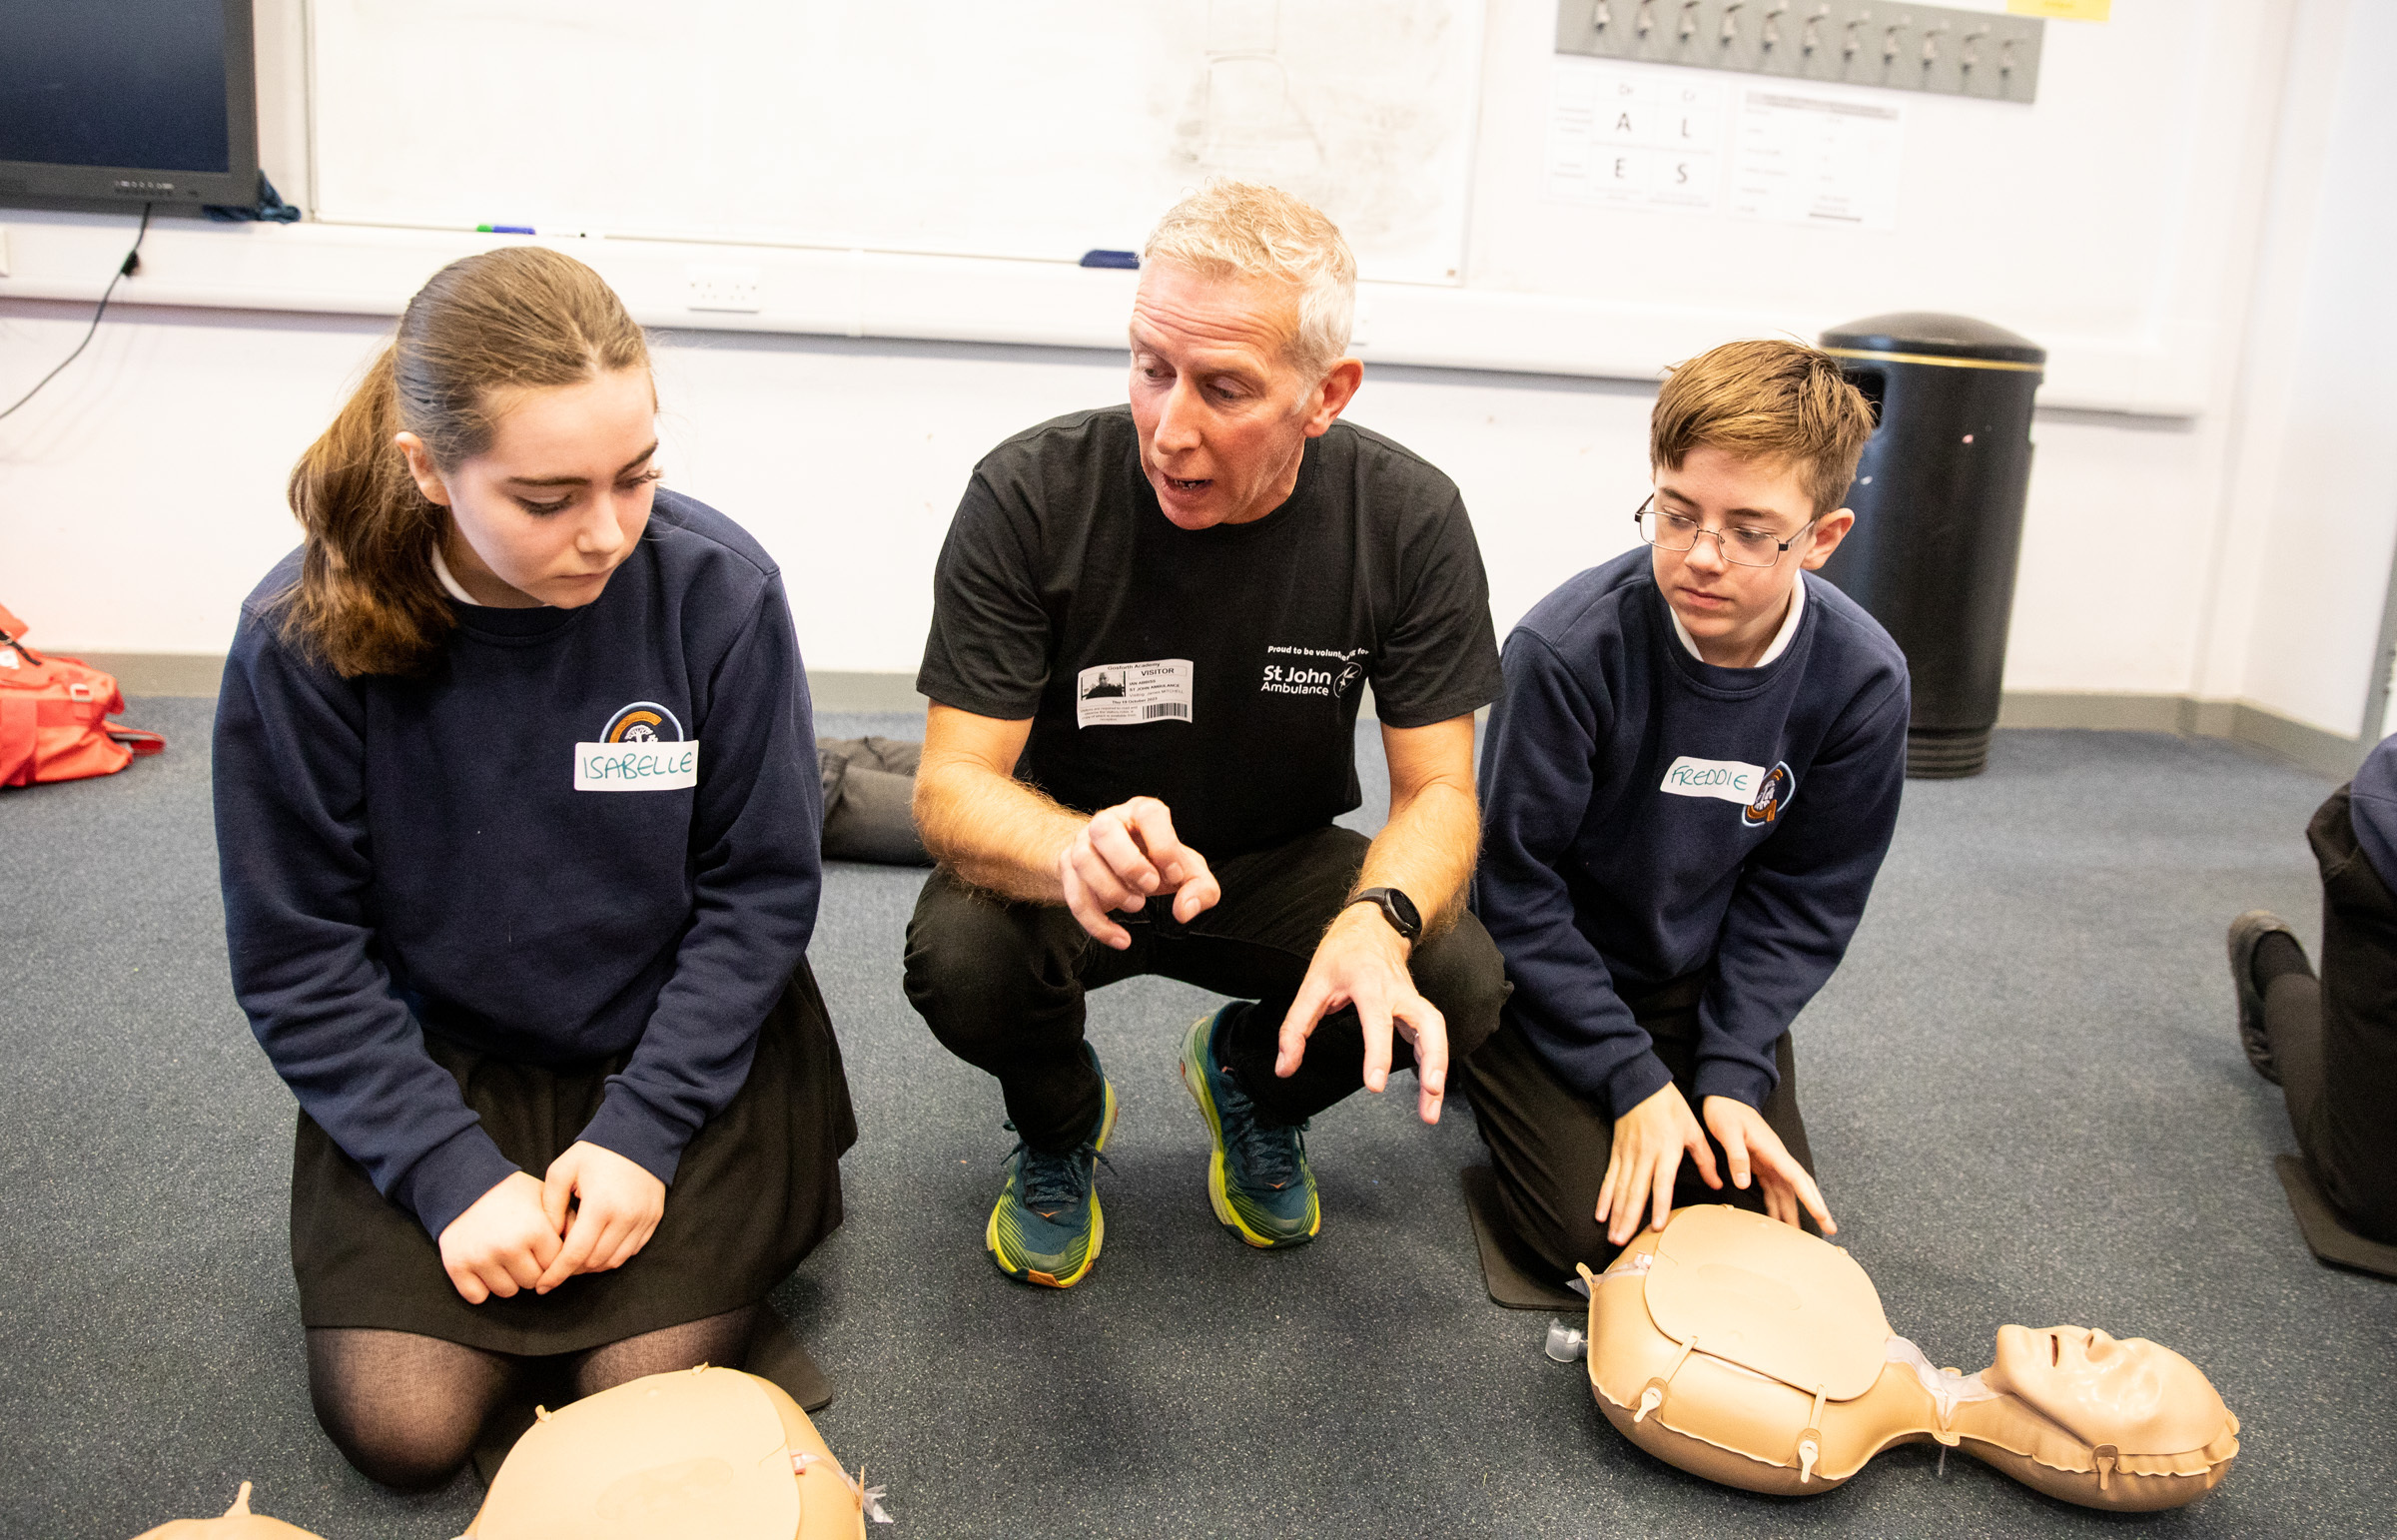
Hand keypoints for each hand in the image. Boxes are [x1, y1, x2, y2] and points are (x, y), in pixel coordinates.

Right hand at [437, 1171, 562, 1303]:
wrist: (463, 1184)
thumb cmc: (510, 1192)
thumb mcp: (544, 1197)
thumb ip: (567, 1221)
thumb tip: (585, 1248)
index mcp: (535, 1230)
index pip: (556, 1265)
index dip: (550, 1256)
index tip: (542, 1246)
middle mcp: (509, 1247)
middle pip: (533, 1282)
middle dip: (531, 1269)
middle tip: (520, 1250)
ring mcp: (481, 1259)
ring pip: (508, 1292)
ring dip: (507, 1279)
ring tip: (502, 1255)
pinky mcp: (457, 1267)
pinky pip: (478, 1297)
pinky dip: (480, 1287)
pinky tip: (483, 1266)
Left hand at [535, 1140, 667, 1290]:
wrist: (641, 1134)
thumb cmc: (597, 1151)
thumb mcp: (562, 1170)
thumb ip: (549, 1205)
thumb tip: (548, 1236)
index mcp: (600, 1207)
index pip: (575, 1255)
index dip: (557, 1274)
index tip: (542, 1286)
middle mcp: (625, 1218)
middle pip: (594, 1262)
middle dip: (573, 1270)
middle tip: (557, 1266)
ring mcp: (643, 1221)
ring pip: (614, 1261)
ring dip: (593, 1265)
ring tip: (577, 1258)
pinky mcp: (653, 1220)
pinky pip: (631, 1251)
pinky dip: (612, 1256)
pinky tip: (599, 1246)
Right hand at [1055, 796, 1219, 947]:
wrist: (1118, 865)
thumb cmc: (1157, 862)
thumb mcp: (1189, 872)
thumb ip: (1201, 889)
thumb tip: (1185, 910)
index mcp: (1142, 813)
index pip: (1149, 814)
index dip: (1164, 846)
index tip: (1174, 874)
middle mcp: (1108, 821)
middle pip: (1104, 829)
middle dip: (1129, 864)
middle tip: (1149, 887)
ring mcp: (1083, 843)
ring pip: (1083, 860)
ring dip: (1111, 890)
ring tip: (1136, 905)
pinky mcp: (1068, 868)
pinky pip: (1074, 896)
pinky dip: (1098, 924)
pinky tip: (1121, 938)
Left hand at [1276, 903, 1448, 1123]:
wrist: (1373, 926)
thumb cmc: (1342, 954)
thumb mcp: (1311, 985)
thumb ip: (1295, 1029)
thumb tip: (1284, 1068)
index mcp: (1370, 985)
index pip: (1378, 1023)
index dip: (1378, 1055)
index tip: (1375, 1086)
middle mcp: (1399, 993)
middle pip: (1429, 1025)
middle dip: (1433, 1061)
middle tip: (1430, 1095)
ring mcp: (1413, 1000)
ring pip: (1437, 1033)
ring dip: (1439, 1070)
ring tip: (1431, 1109)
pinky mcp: (1417, 1010)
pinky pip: (1432, 1037)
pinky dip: (1435, 1063)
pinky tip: (1429, 1090)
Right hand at [1595, 1082, 1721, 1245]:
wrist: (1639, 1084)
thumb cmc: (1670, 1106)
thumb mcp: (1693, 1130)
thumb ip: (1705, 1159)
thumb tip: (1717, 1184)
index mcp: (1666, 1150)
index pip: (1662, 1182)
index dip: (1659, 1205)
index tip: (1656, 1225)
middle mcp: (1645, 1155)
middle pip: (1636, 1191)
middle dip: (1629, 1218)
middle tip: (1623, 1241)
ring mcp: (1627, 1154)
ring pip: (1620, 1189)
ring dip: (1616, 1214)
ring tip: (1613, 1235)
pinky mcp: (1616, 1152)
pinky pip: (1609, 1178)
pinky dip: (1604, 1197)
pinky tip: (1600, 1214)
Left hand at [1701, 1095, 1836, 1235]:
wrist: (1723, 1095)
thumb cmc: (1726, 1110)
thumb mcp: (1728, 1131)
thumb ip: (1737, 1156)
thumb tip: (1745, 1183)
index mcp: (1773, 1150)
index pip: (1798, 1178)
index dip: (1812, 1199)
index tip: (1824, 1217)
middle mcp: (1776, 1158)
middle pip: (1800, 1187)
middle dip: (1815, 1208)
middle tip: (1829, 1230)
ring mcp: (1769, 1162)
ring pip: (1787, 1192)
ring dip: (1794, 1212)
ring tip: (1799, 1236)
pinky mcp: (1760, 1164)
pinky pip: (1772, 1189)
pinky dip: (1776, 1205)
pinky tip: (1776, 1220)